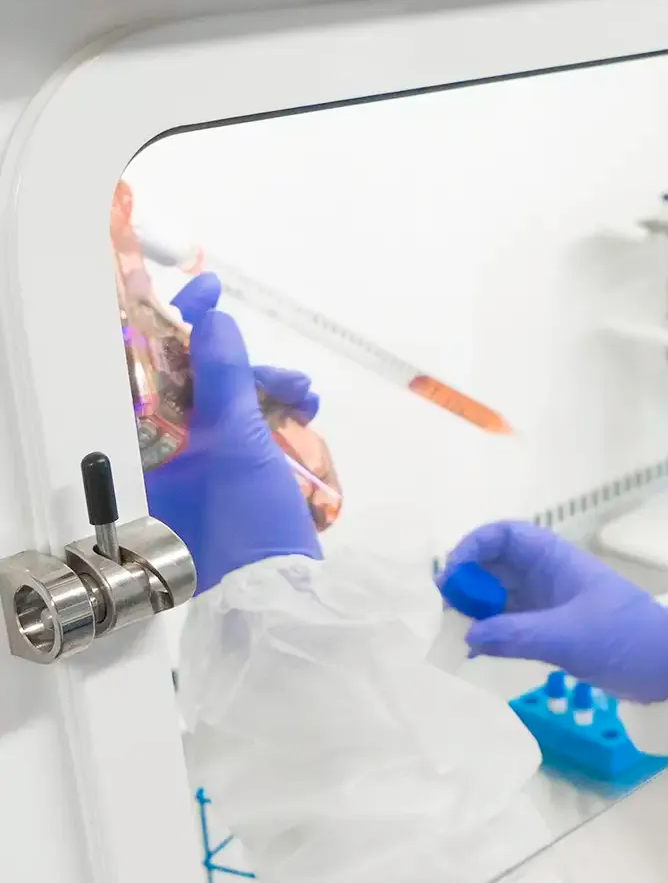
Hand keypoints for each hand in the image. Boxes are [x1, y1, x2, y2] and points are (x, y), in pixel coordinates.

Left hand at [143, 274, 320, 592]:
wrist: (279, 593)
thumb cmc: (245, 522)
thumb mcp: (234, 438)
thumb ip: (221, 374)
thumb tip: (213, 322)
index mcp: (145, 443)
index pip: (150, 364)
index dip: (177, 321)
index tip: (207, 289)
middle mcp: (165, 452)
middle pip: (201, 382)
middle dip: (250, 370)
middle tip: (284, 378)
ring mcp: (201, 467)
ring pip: (235, 404)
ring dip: (274, 393)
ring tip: (306, 401)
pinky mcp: (234, 481)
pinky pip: (254, 431)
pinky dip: (281, 419)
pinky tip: (306, 420)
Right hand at [443, 521, 667, 703]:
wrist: (666, 667)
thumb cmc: (623, 639)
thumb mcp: (568, 637)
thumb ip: (516, 635)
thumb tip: (468, 635)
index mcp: (555, 559)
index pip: (505, 535)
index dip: (473, 547)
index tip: (451, 576)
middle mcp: (547, 575)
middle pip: (494, 565)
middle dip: (466, 583)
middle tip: (442, 611)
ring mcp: (547, 603)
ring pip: (498, 595)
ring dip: (474, 610)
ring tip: (451, 634)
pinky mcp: (548, 630)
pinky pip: (508, 623)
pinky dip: (489, 632)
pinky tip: (472, 651)